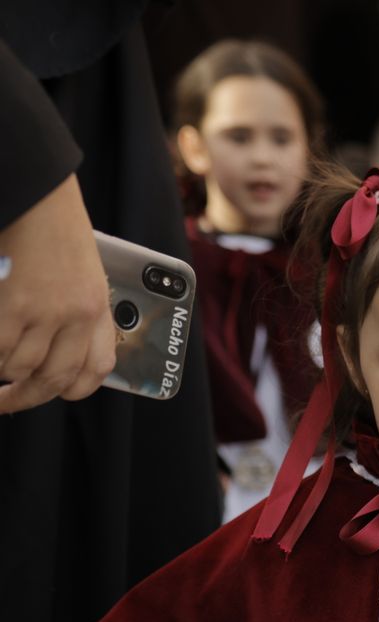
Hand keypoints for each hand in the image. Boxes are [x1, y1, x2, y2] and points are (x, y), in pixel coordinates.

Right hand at [0, 175, 117, 412]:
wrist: (36, 193)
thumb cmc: (53, 226)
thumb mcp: (81, 271)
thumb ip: (74, 309)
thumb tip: (53, 346)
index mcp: (98, 307)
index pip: (97, 369)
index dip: (73, 388)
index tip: (55, 391)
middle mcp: (76, 315)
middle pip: (54, 379)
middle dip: (27, 397)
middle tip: (6, 400)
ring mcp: (42, 312)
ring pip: (19, 367)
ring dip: (1, 371)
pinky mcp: (9, 305)